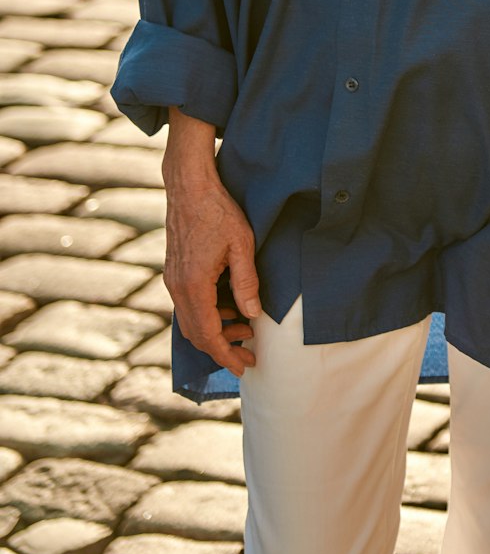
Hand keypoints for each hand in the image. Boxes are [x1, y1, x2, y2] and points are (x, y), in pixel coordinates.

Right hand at [163, 111, 261, 373]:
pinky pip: (188, 305)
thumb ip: (246, 282)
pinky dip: (208, 315)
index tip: (243, 368)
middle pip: (196, 334)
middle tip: (249, 356)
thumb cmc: (218, 211)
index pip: (208, 334)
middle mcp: (178, 287)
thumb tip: (252, 314)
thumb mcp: (241, 245)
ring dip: (216, 331)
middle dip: (222, 350)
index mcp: (194, 285)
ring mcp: (173, 279)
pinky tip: (229, 308)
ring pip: (191, 320)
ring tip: (245, 331)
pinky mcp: (175, 271)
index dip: (225, 355)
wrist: (188, 185)